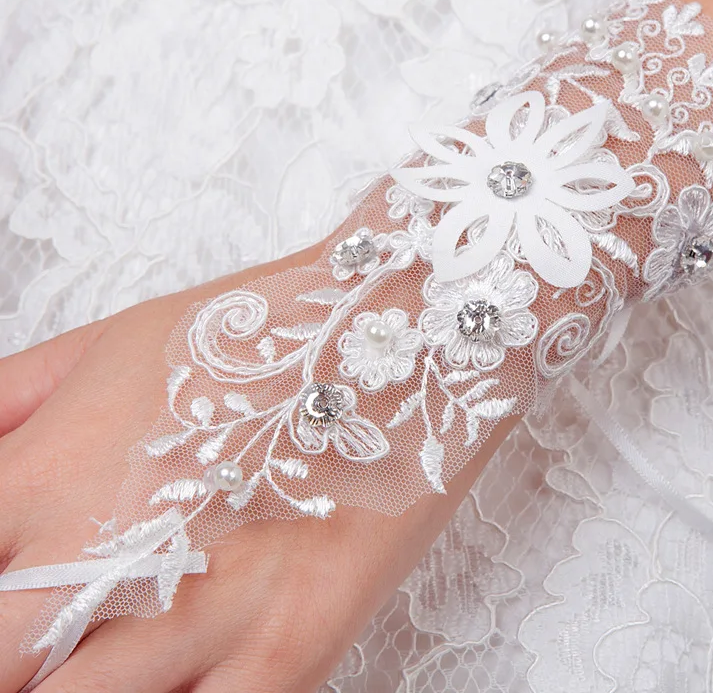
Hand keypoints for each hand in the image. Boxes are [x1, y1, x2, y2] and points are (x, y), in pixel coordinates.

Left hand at [0, 241, 511, 691]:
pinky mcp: (289, 651)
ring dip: (70, 689)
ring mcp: (202, 615)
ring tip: (103, 655)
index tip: (4, 594)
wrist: (399, 332)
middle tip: (43, 640)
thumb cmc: (260, 330)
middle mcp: (105, 557)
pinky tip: (173, 679)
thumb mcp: (113, 339)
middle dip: (10, 662)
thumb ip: (11, 399)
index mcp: (49, 474)